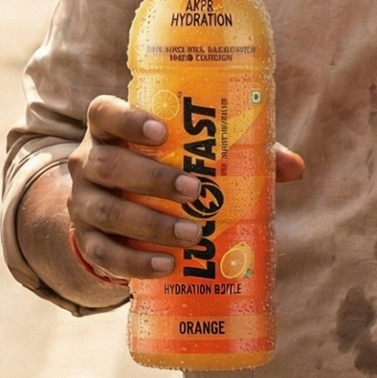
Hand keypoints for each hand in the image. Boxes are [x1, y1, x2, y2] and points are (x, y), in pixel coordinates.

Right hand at [67, 95, 303, 280]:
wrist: (115, 213)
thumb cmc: (162, 169)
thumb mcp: (189, 155)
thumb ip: (239, 153)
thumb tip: (295, 166)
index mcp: (109, 128)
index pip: (104, 112)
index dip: (127, 119)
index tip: (161, 132)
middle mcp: (88, 161)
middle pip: (107, 164)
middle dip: (151, 179)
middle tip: (194, 191)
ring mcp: (81, 203)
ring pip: (106, 211)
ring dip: (149, 224)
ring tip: (192, 236)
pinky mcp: (86, 241)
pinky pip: (103, 254)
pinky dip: (135, 262)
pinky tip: (166, 265)